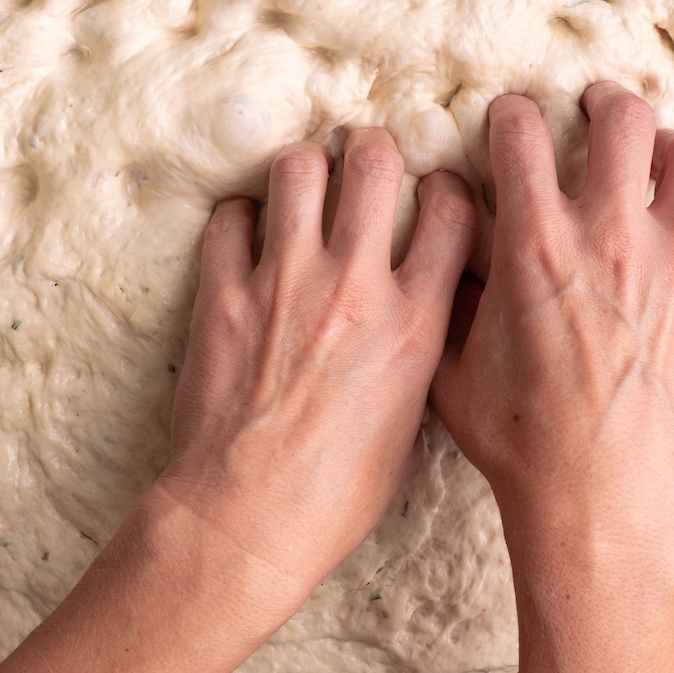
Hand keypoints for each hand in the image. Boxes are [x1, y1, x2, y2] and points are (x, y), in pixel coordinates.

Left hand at [156, 127, 475, 620]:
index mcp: (414, 324)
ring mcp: (283, 284)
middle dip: (372, 154)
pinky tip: (245, 235)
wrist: (249, 518)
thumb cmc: (337, 493)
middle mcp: (354, 288)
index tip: (434, 195)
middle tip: (363, 165)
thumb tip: (416, 317)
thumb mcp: (410, 421)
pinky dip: (239, 217)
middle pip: (375, 164)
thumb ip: (416, 352)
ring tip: (302, 187)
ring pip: (298, 169)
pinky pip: (230, 218)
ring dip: (304, 170)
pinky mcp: (222, 294)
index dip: (446, 190)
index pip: (450, 212)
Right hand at [430, 82, 673, 629]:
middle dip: (603, 103)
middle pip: (623, 117)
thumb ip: (447, 301)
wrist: (599, 496)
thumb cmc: (522, 441)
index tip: (511, 122)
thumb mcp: (450, 367)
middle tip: (594, 113)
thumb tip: (448, 262)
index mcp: (535, 243)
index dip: (512, 115)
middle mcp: (610, 236)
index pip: (522, 130)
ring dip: (669, 153)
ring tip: (652, 166)